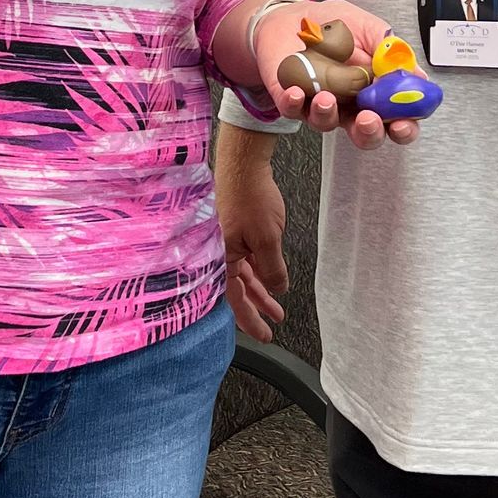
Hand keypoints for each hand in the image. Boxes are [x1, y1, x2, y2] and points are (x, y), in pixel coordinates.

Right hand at [217, 135, 288, 342]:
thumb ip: (272, 269)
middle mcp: (219, 253)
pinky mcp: (233, 229)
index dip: (251, 320)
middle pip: (238, 289)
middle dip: (258, 307)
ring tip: (277, 305)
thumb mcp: (268, 239)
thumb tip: (277, 288)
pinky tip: (270, 276)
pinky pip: (245, 257)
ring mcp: (226, 241)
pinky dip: (258, 268)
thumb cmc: (249, 196)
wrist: (243, 163)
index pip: (236, 299)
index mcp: (221, 259)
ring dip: (261, 289)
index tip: (266, 334)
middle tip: (272, 324)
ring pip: (244, 273)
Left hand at [251, 0, 423, 148]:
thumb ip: (393, 52)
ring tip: (327, 97)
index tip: (402, 124)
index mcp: (375, 91)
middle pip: (365, 134)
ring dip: (329, 114)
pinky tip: (297, 92)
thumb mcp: (370, 30)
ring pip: (327, 124)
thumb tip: (418, 75)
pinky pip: (292, 110)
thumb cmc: (336, 25)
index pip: (396, 120)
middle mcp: (350, 104)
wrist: (297, 14)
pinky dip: (294, 103)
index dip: (403, 128)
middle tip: (368, 118)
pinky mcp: (291, 99)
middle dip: (369, 132)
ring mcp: (321, 104)